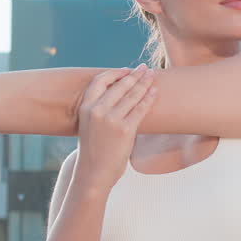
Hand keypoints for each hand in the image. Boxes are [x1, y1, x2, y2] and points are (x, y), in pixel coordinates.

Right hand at [73, 63, 157, 192]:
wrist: (93, 172)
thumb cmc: (93, 149)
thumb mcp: (89, 124)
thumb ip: (99, 109)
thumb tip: (119, 93)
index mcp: (86, 107)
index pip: (100, 80)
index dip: (115, 72)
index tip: (127, 70)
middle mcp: (97, 111)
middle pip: (120, 85)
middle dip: (135, 75)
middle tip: (145, 68)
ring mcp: (111, 120)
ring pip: (132, 95)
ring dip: (145, 83)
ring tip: (153, 76)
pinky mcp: (125, 130)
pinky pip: (140, 109)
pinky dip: (149, 99)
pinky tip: (154, 92)